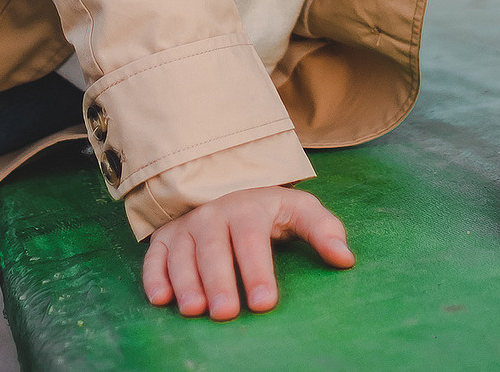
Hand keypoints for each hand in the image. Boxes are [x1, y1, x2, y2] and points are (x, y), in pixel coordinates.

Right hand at [141, 185, 354, 318]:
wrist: (228, 187)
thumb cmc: (269, 210)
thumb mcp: (299, 209)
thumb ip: (324, 230)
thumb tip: (345, 258)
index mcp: (248, 208)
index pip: (252, 240)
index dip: (258, 271)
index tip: (265, 303)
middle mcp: (213, 214)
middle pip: (214, 250)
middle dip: (220, 282)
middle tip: (227, 313)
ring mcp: (187, 226)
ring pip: (183, 254)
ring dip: (186, 282)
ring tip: (194, 311)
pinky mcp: (166, 238)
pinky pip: (155, 256)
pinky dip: (154, 276)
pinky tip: (160, 299)